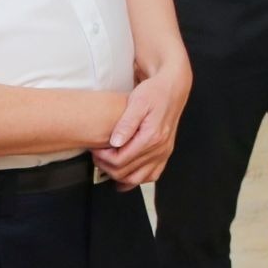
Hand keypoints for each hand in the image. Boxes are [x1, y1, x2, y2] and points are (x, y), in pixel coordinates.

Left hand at [96, 60, 189, 189]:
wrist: (172, 88)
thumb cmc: (154, 92)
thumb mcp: (137, 101)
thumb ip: (126, 123)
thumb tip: (115, 142)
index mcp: (152, 136)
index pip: (120, 160)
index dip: (103, 159)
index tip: (95, 150)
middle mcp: (160, 148)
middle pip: (126, 173)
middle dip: (107, 167)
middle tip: (98, 156)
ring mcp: (164, 153)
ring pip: (138, 179)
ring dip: (119, 176)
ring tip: (108, 165)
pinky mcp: (164, 153)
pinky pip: (151, 176)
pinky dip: (136, 178)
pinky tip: (126, 174)